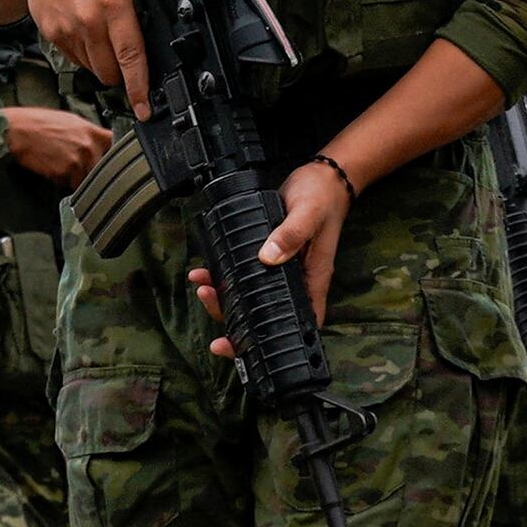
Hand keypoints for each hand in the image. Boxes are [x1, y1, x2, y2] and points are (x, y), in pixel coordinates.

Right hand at [0, 105, 110, 186]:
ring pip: (88, 180)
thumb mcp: (68, 121)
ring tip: (62, 167)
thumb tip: (98, 145)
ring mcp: (80, 160)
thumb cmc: (37, 124)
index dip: (115, 156)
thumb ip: (87, 134)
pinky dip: (63, 182)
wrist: (17, 131)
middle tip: (78, 167)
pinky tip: (53, 170)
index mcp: (92, 131)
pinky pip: (72, 185)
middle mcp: (90, 146)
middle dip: (93, 171)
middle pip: (104, 169)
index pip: (117, 147)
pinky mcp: (67, 172)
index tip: (112, 162)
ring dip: (78, 179)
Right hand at [2, 0, 148, 114]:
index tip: (145, 108)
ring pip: (93, 68)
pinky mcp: (52, 34)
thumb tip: (163, 20)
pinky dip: (84, 53)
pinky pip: (74, 58)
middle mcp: (90, 20)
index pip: (131, 56)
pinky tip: (85, 29)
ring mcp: (68, 29)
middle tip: (126, 59)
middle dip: (122, 73)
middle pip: (111, 71)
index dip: (139, 87)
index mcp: (114, 4)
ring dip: (103, 62)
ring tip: (103, 34)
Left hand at [193, 155, 352, 348]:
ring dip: (223, 299)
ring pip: (250, 298)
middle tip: (211, 314)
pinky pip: (243, 275)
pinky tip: (206, 271)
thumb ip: (291, 235)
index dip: (271, 343)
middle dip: (235, 323)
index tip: (244, 348)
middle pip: (264, 316)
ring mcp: (280, 271)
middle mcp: (295, 282)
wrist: (323, 178)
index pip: (296, 324)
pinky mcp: (267, 257)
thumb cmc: (323, 197)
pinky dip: (223, 277)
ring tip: (203, 287)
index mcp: (311, 281)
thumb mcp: (308, 213)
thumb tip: (268, 258)